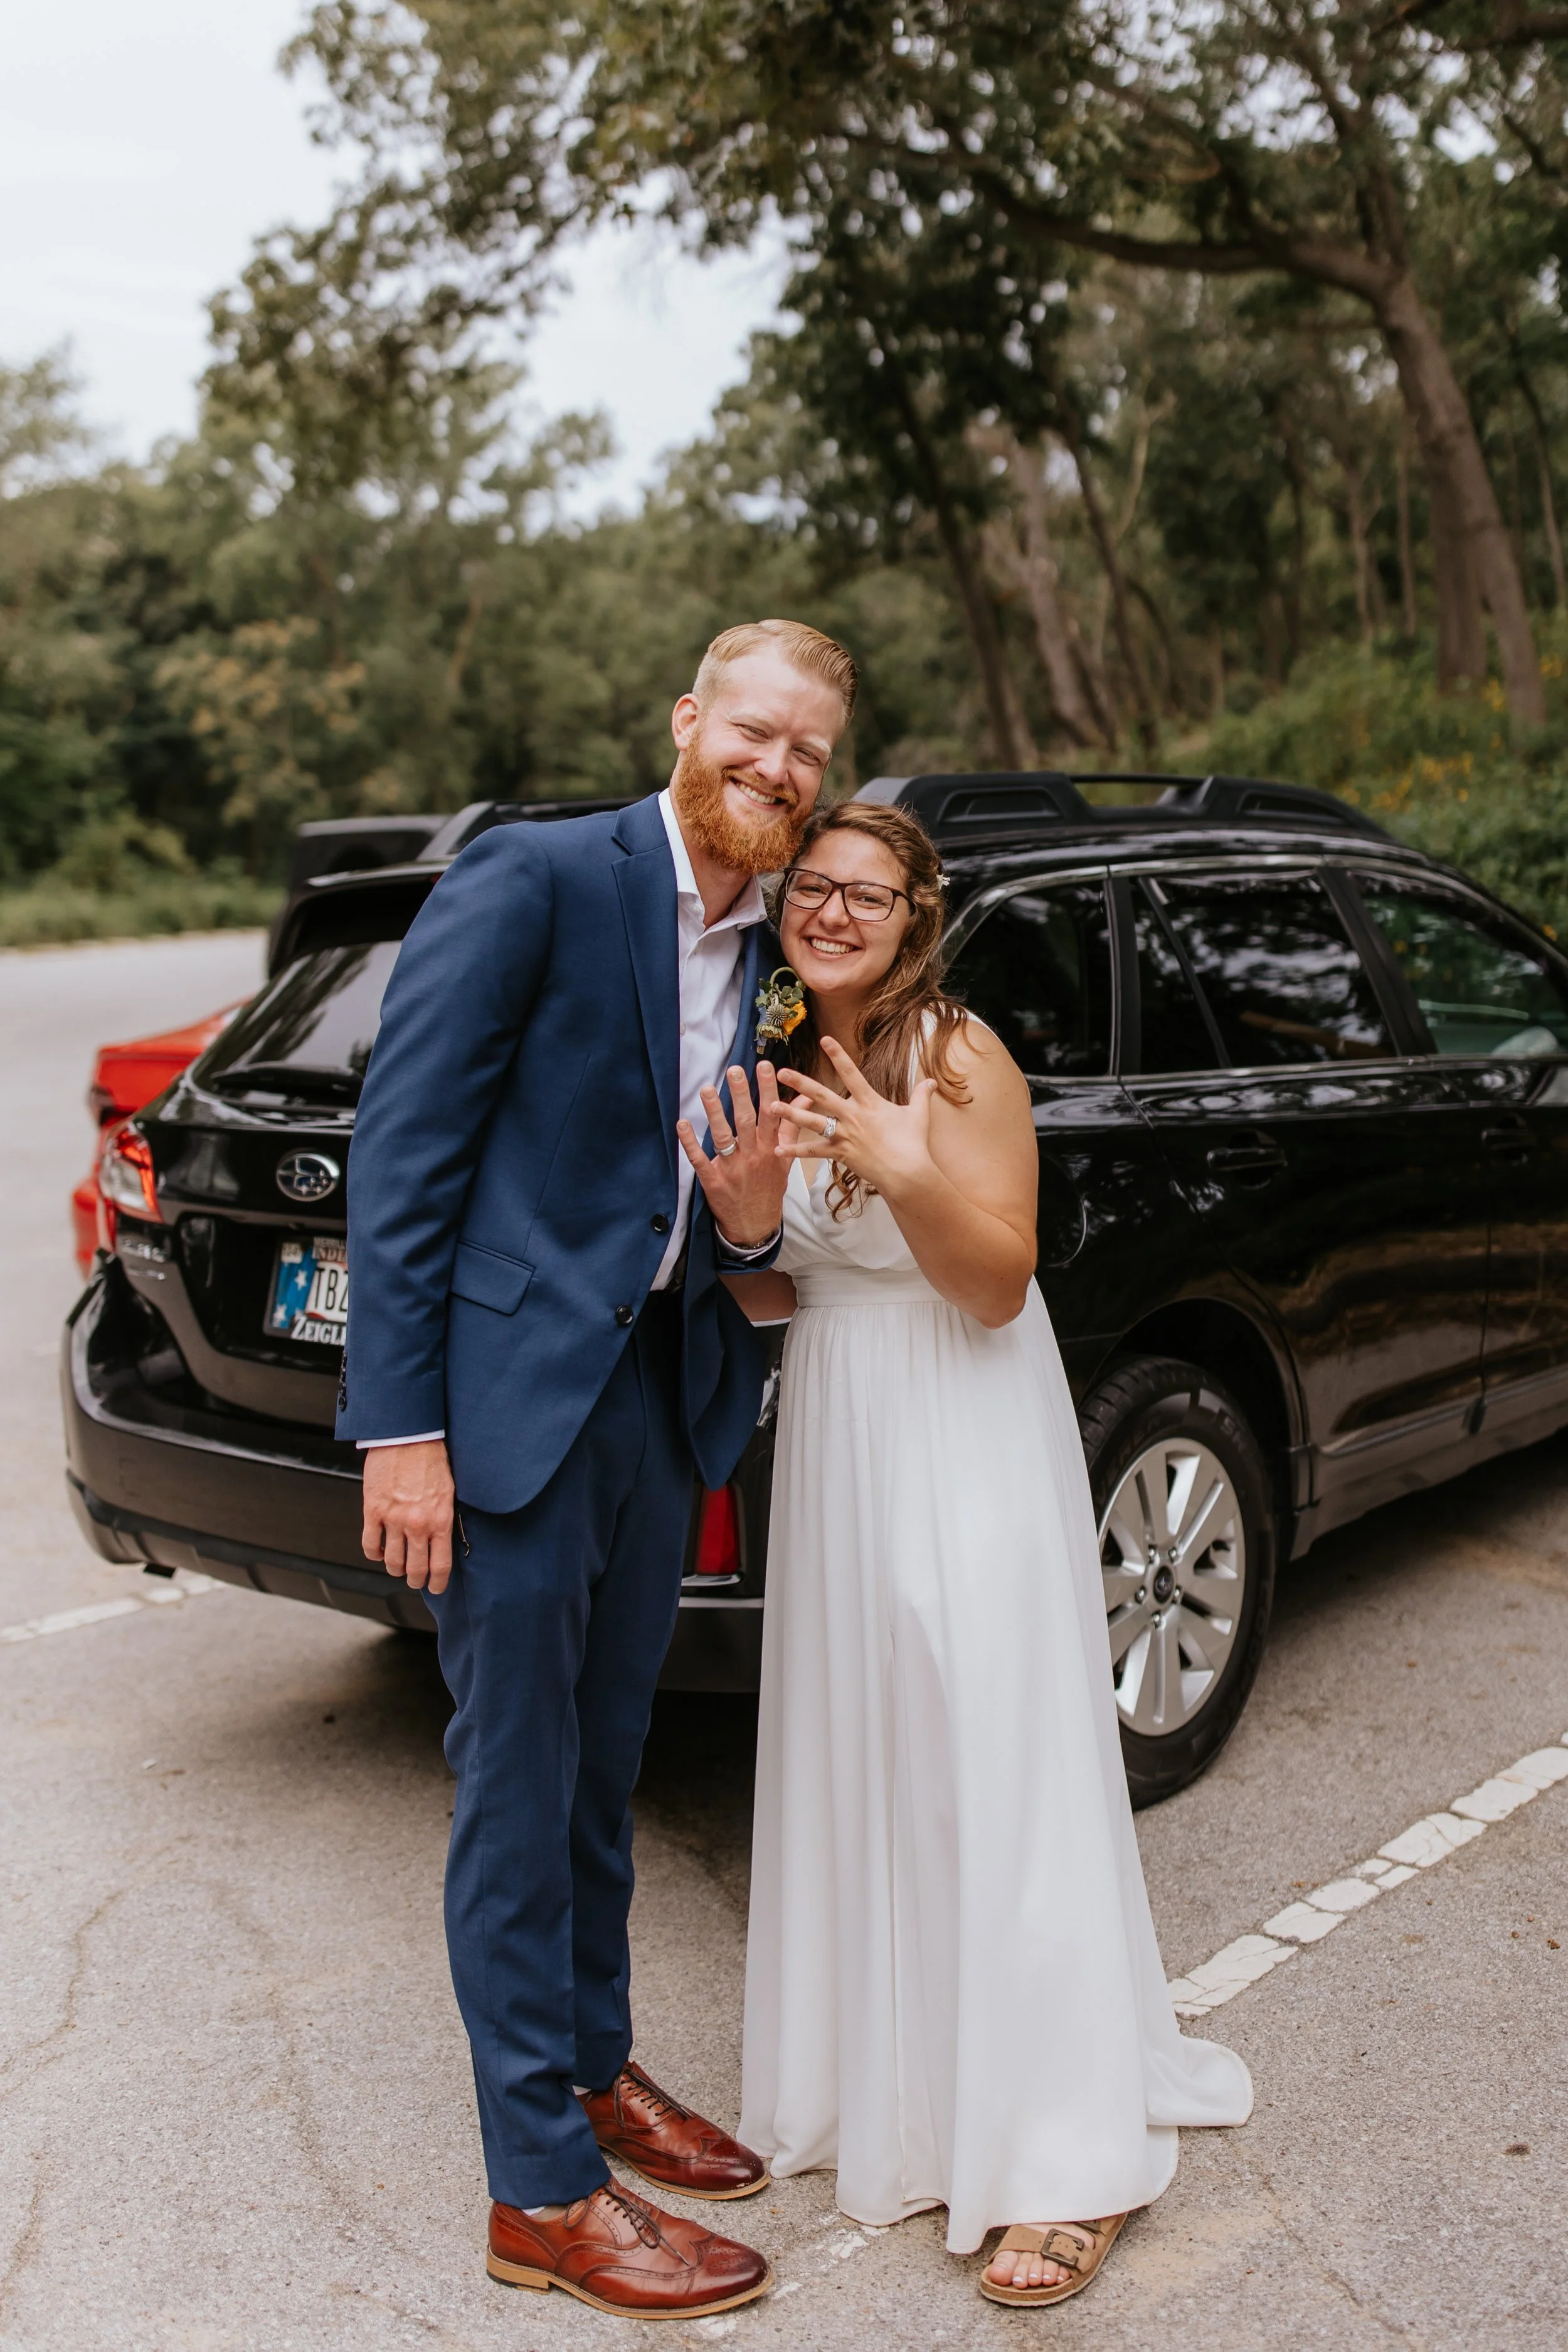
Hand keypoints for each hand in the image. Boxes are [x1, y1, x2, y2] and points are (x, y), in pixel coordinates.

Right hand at [362, 1439, 454, 1594]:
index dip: (438, 1582)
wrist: (409, 1436)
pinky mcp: (372, 1510)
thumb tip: (442, 1541)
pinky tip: (380, 1551)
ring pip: (392, 1561)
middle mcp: (417, 1524)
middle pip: (415, 1569)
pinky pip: (370, 1545)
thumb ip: (444, 1519)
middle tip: (415, 1580)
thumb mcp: (449, 1493)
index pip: (441, 1565)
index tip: (435, 1587)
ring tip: (398, 1566)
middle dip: (416, 1580)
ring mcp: (393, 1519)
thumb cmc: (431, 1459)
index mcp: (440, 1520)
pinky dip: (374, 1554)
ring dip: (395, 1569)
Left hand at [677, 1062, 788, 1247]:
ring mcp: (732, 1168)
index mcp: (770, 1149)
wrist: (755, 1225)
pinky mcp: (713, 1180)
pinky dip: (690, 1142)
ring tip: (706, 1090)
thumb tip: (805, 1101)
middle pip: (747, 1121)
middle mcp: (752, 1156)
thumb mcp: (787, 1159)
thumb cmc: (770, 1188)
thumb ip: (792, 1128)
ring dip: (714, 1113)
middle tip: (734, 1070)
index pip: (772, 1114)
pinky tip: (682, 1124)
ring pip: (723, 1137)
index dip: (768, 1089)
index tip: (765, 1066)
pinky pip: (699, 1159)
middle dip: (741, 1094)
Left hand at [776, 1036, 937, 1199]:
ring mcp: (844, 1135)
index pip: (851, 1073)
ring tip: (771, 1107)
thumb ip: (921, 1095)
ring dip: (790, 1114)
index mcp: (869, 1103)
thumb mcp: (919, 1115)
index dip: (838, 1055)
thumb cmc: (914, 1143)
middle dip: (801, 1083)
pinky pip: (814, 1152)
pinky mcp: (840, 1154)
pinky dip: (796, 1150)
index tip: (824, 1040)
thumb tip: (931, 1081)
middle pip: (822, 1095)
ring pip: (812, 1122)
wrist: (908, 1172)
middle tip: (781, 1072)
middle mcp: (853, 1116)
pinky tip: (778, 1148)